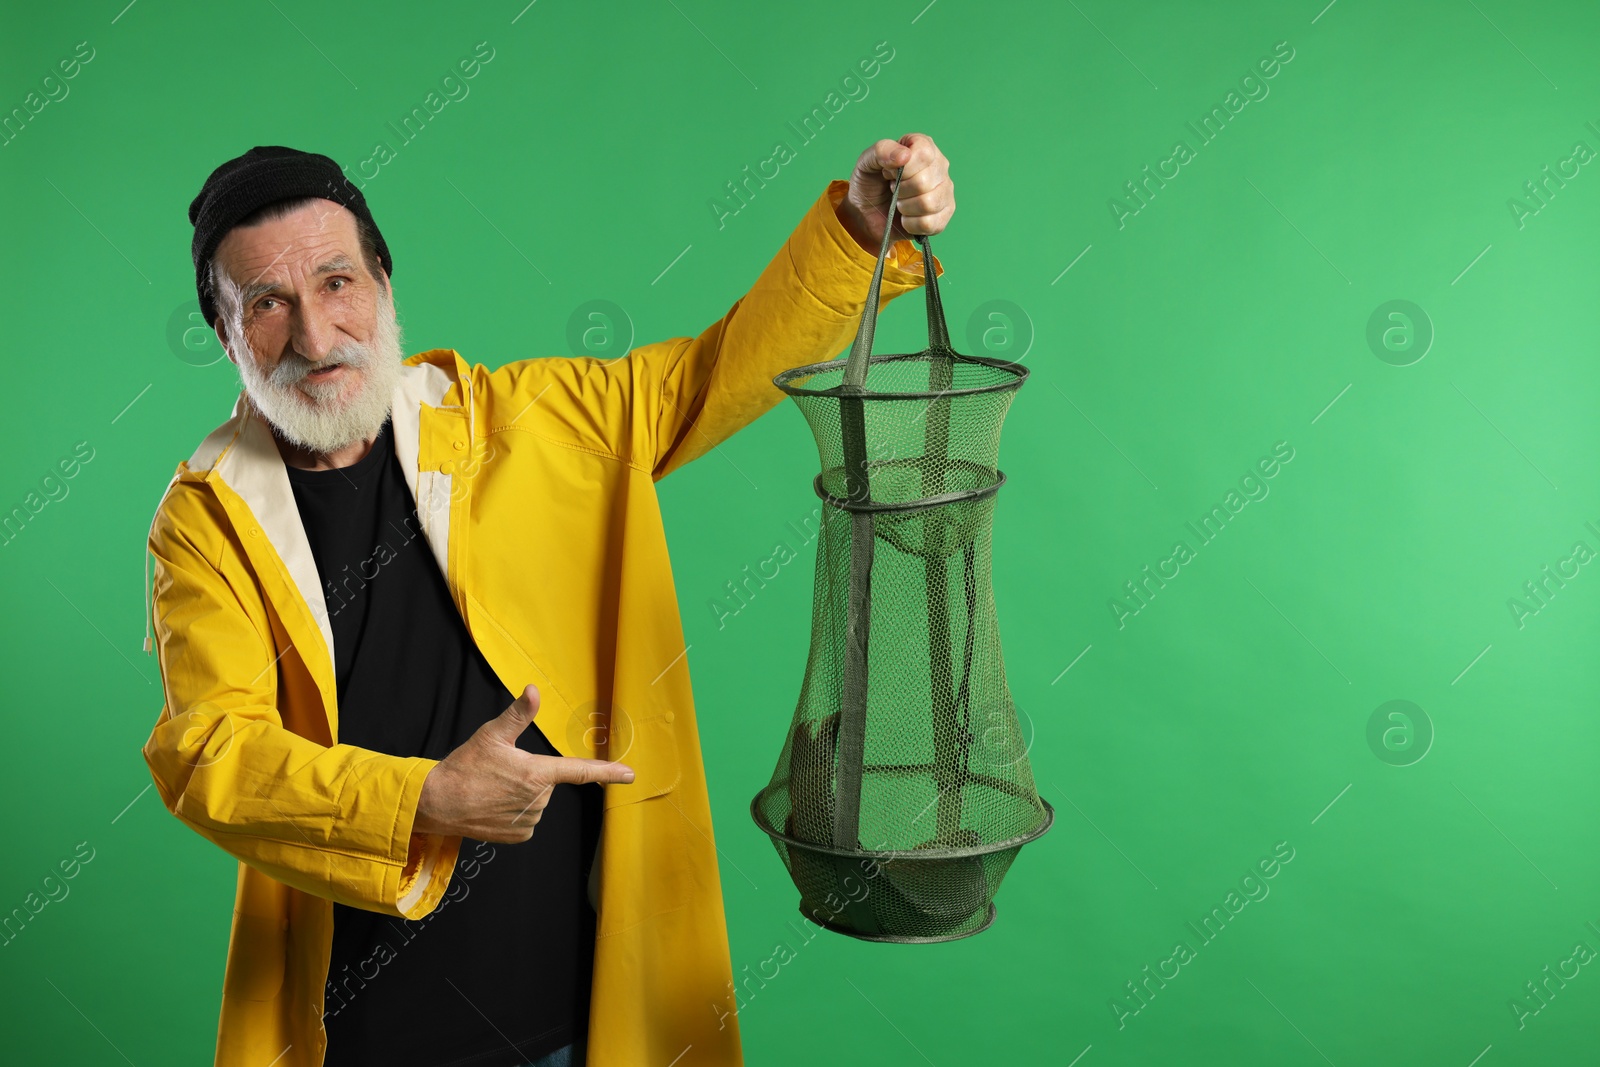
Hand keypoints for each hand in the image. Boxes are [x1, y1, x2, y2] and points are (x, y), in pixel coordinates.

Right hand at [413, 684, 633, 841]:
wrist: (438, 803)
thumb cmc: (465, 767)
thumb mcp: (492, 735)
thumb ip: (518, 713)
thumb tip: (533, 690)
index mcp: (537, 773)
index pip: (580, 771)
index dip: (607, 772)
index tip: (630, 775)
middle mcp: (538, 800)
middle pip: (548, 784)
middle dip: (532, 776)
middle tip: (502, 773)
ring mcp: (529, 821)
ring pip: (538, 802)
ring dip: (522, 795)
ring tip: (494, 789)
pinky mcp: (519, 836)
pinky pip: (527, 819)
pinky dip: (515, 811)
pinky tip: (495, 806)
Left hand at [836, 132, 954, 253]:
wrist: (867, 212)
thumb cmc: (870, 182)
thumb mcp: (866, 161)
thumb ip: (882, 150)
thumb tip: (905, 155)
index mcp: (923, 145)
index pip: (923, 154)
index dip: (903, 169)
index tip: (889, 173)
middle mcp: (940, 165)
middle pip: (924, 182)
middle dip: (900, 191)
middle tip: (893, 189)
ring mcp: (945, 190)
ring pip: (929, 204)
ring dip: (905, 208)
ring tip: (899, 202)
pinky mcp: (944, 214)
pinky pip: (929, 223)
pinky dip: (910, 224)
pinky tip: (906, 217)